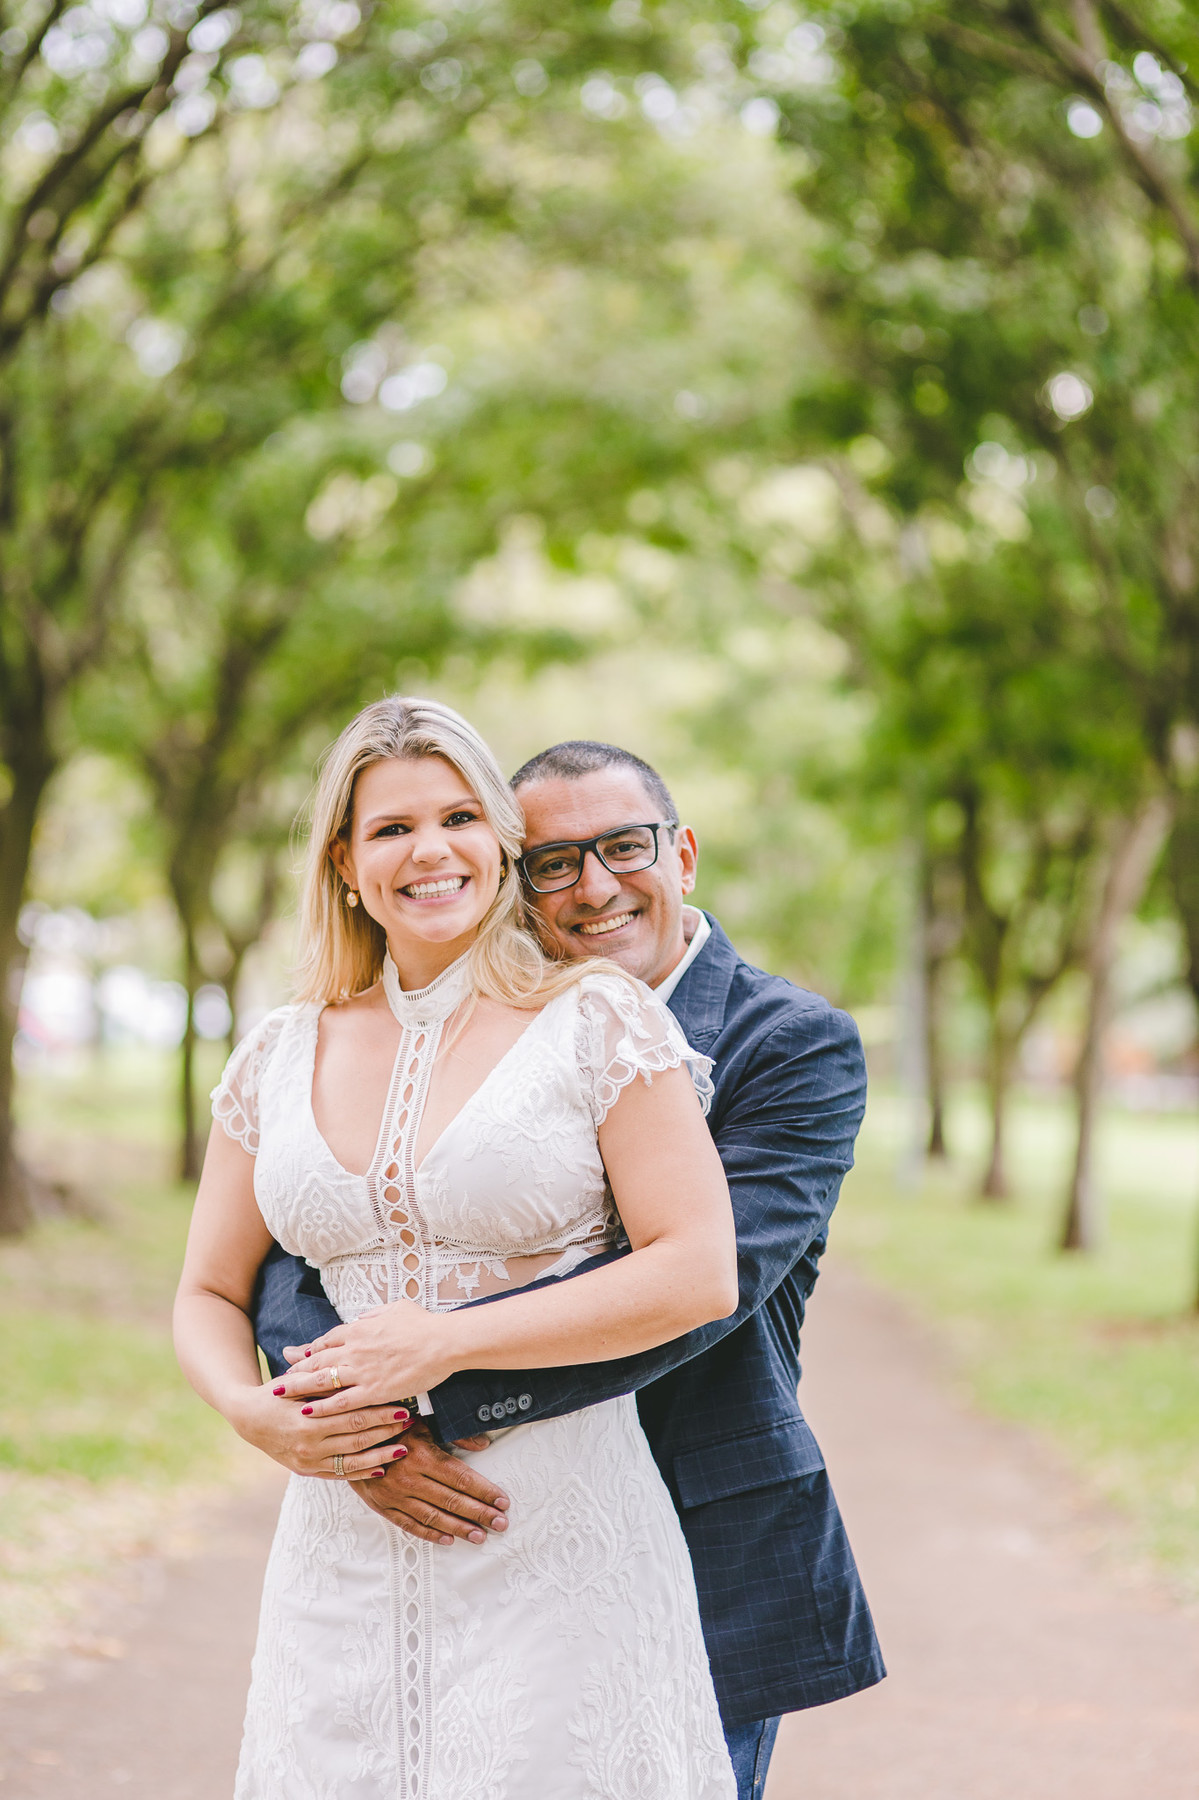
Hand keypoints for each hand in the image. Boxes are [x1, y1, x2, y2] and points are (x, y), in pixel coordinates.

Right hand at [231, 1376, 414, 1480]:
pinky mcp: (308, 1472)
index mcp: (307, 1418)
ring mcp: (309, 1461)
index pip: (352, 1415)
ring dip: (381, 1454)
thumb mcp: (298, 1382)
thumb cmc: (278, 1393)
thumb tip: (357, 1368)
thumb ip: (325, 1379)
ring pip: (352, 1460)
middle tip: (411, 1422)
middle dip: (386, 1430)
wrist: (249, 1419)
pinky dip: (362, 1473)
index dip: (380, 1412)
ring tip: (405, 1447)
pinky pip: (340, 1474)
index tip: (403, 1405)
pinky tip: (382, 1468)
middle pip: (357, 1437)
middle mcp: (309, 1444)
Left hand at [275, 1300, 459, 1416]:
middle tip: (281, 1379)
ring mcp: (362, 1371)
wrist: (443, 1341)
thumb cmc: (423, 1323)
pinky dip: (322, 1405)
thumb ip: (373, 1316)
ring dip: (300, 1387)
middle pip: (317, 1360)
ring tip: (282, 1394)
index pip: (327, 1340)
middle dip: (297, 1370)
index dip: (311, 1351)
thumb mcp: (394, 1308)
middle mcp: (355, 1349)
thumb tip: (361, 1319)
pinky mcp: (373, 1390)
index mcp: (360, 1329)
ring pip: (323, 1380)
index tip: (300, 1358)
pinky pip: (341, 1401)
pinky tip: (307, 1410)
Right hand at [348, 1424, 510, 1545]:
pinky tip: (449, 1539)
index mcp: (422, 1455)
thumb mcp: (423, 1419)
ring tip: (480, 1536)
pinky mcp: (383, 1506)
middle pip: (452, 1501)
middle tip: (501, 1524)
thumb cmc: (390, 1424)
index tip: (503, 1501)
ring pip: (434, 1517)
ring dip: (460, 1528)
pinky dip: (430, 1534)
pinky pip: (410, 1525)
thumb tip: (484, 1443)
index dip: (484, 1491)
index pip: (461, 1478)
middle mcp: (410, 1478)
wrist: (347, 1436)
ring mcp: (395, 1496)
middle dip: (480, 1513)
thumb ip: (455, 1433)